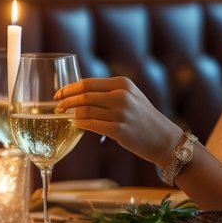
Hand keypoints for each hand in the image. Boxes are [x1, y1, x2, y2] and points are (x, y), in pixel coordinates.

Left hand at [54, 76, 182, 165]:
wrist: (165, 139)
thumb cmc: (143, 118)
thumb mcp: (130, 96)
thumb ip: (108, 92)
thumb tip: (78, 94)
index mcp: (122, 83)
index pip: (87, 83)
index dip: (69, 89)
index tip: (58, 94)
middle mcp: (122, 95)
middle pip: (84, 96)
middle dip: (66, 101)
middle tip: (56, 106)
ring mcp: (121, 113)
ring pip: (85, 111)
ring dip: (71, 114)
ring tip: (63, 116)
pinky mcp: (119, 130)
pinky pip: (91, 125)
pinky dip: (79, 124)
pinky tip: (74, 125)